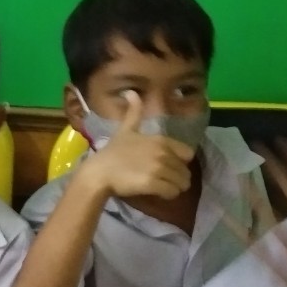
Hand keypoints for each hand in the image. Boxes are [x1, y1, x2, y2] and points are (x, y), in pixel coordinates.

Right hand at [79, 92, 194, 199]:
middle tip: (165, 180)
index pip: (187, 154)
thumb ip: (133, 112)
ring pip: (181, 183)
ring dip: (174, 188)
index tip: (169, 166)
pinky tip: (158, 194)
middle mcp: (162, 153)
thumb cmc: (113, 152)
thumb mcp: (125, 129)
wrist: (99, 172)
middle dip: (177, 177)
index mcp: (160, 140)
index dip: (180, 162)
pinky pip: (172, 192)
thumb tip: (130, 92)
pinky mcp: (152, 184)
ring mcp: (158, 169)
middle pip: (185, 171)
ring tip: (163, 187)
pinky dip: (168, 195)